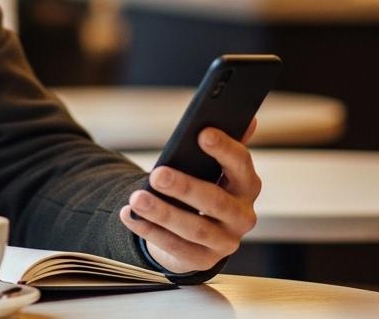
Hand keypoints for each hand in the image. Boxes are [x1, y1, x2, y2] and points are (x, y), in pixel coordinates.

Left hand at [118, 118, 260, 272]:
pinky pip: (175, 247)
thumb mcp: (216, 168)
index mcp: (248, 185)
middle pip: (215, 201)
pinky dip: (150, 231)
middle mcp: (243, 216)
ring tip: (136, 199)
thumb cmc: (207, 188)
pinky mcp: (203, 260)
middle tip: (157, 174)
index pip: (242, 164)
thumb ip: (226, 145)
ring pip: (193, 228)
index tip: (202, 133)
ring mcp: (225, 242)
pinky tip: (130, 216)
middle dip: (185, 187)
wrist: (201, 235)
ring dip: (162, 213)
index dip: (224, 149)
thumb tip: (248, 118)